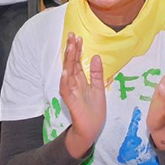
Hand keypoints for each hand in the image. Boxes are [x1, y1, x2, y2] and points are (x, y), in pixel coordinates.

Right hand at [60, 33, 106, 157]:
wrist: (90, 130)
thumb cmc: (93, 111)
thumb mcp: (99, 88)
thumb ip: (97, 73)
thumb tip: (96, 56)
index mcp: (80, 80)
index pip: (77, 62)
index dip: (77, 50)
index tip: (79, 37)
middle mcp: (74, 84)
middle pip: (71, 63)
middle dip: (71, 49)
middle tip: (71, 35)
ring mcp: (71, 92)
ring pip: (67, 73)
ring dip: (68, 60)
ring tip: (69, 47)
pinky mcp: (71, 102)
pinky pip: (66, 90)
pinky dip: (65, 81)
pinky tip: (65, 72)